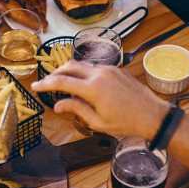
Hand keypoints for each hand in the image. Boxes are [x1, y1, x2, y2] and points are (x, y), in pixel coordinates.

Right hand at [31, 61, 169, 137]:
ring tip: (63, 83)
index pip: (62, 82)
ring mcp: (109, 69)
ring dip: (69, 71)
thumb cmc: (126, 123)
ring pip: (81, 64)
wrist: (153, 115)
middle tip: (47, 83)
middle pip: (69, 66)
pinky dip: (83, 72)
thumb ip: (76, 110)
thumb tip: (57, 106)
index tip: (35, 86)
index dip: (45, 84)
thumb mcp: (98, 122)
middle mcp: (99, 74)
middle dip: (55, 73)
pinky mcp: (116, 69)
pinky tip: (82, 84)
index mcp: (93, 89)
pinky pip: (94, 67)